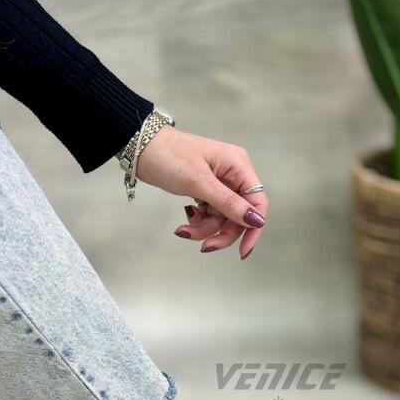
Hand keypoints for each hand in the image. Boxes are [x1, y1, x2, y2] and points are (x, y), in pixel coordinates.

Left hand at [136, 125, 266, 259]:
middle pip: (238, 216)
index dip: (254, 228)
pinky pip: (209, 215)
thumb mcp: (200, 183)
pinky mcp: (204, 191)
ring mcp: (218, 184)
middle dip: (221, 233)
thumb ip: (228, 203)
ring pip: (221, 219)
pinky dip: (198, 222)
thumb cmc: (170, 156)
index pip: (257, 202)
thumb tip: (256, 221)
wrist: (141, 149)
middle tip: (205, 247)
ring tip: (183, 229)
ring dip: (204, 229)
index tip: (243, 250)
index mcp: (238, 166)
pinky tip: (186, 218)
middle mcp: (232, 175)